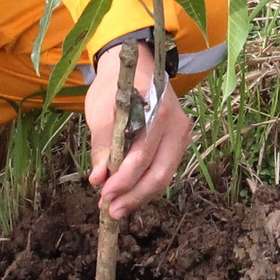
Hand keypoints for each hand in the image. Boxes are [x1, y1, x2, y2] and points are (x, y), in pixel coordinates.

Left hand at [86, 31, 191, 219]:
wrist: (133, 67)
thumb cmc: (114, 87)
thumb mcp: (101, 112)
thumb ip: (102, 146)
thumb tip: (99, 179)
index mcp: (157, 110)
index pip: (142, 154)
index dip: (123, 179)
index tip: (104, 193)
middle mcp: (176, 123)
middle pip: (159, 172)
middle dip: (134, 195)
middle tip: (111, 211)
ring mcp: (181, 134)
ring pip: (165, 176)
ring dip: (140, 195)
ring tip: (117, 208)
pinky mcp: (178, 143)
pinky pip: (165, 170)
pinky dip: (146, 185)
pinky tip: (129, 194)